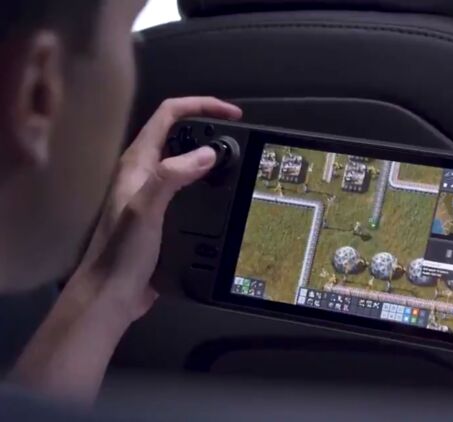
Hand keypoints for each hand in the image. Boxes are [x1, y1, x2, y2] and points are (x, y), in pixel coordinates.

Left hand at [68, 97, 242, 321]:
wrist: (111, 294)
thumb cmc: (122, 251)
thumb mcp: (146, 208)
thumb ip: (172, 175)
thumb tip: (209, 152)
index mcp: (137, 163)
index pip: (168, 115)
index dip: (201, 106)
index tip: (233, 114)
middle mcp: (144, 173)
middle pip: (179, 134)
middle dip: (209, 127)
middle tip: (240, 137)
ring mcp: (153, 194)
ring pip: (185, 161)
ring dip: (210, 155)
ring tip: (239, 162)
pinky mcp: (163, 215)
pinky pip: (190, 188)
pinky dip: (209, 183)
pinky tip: (225, 196)